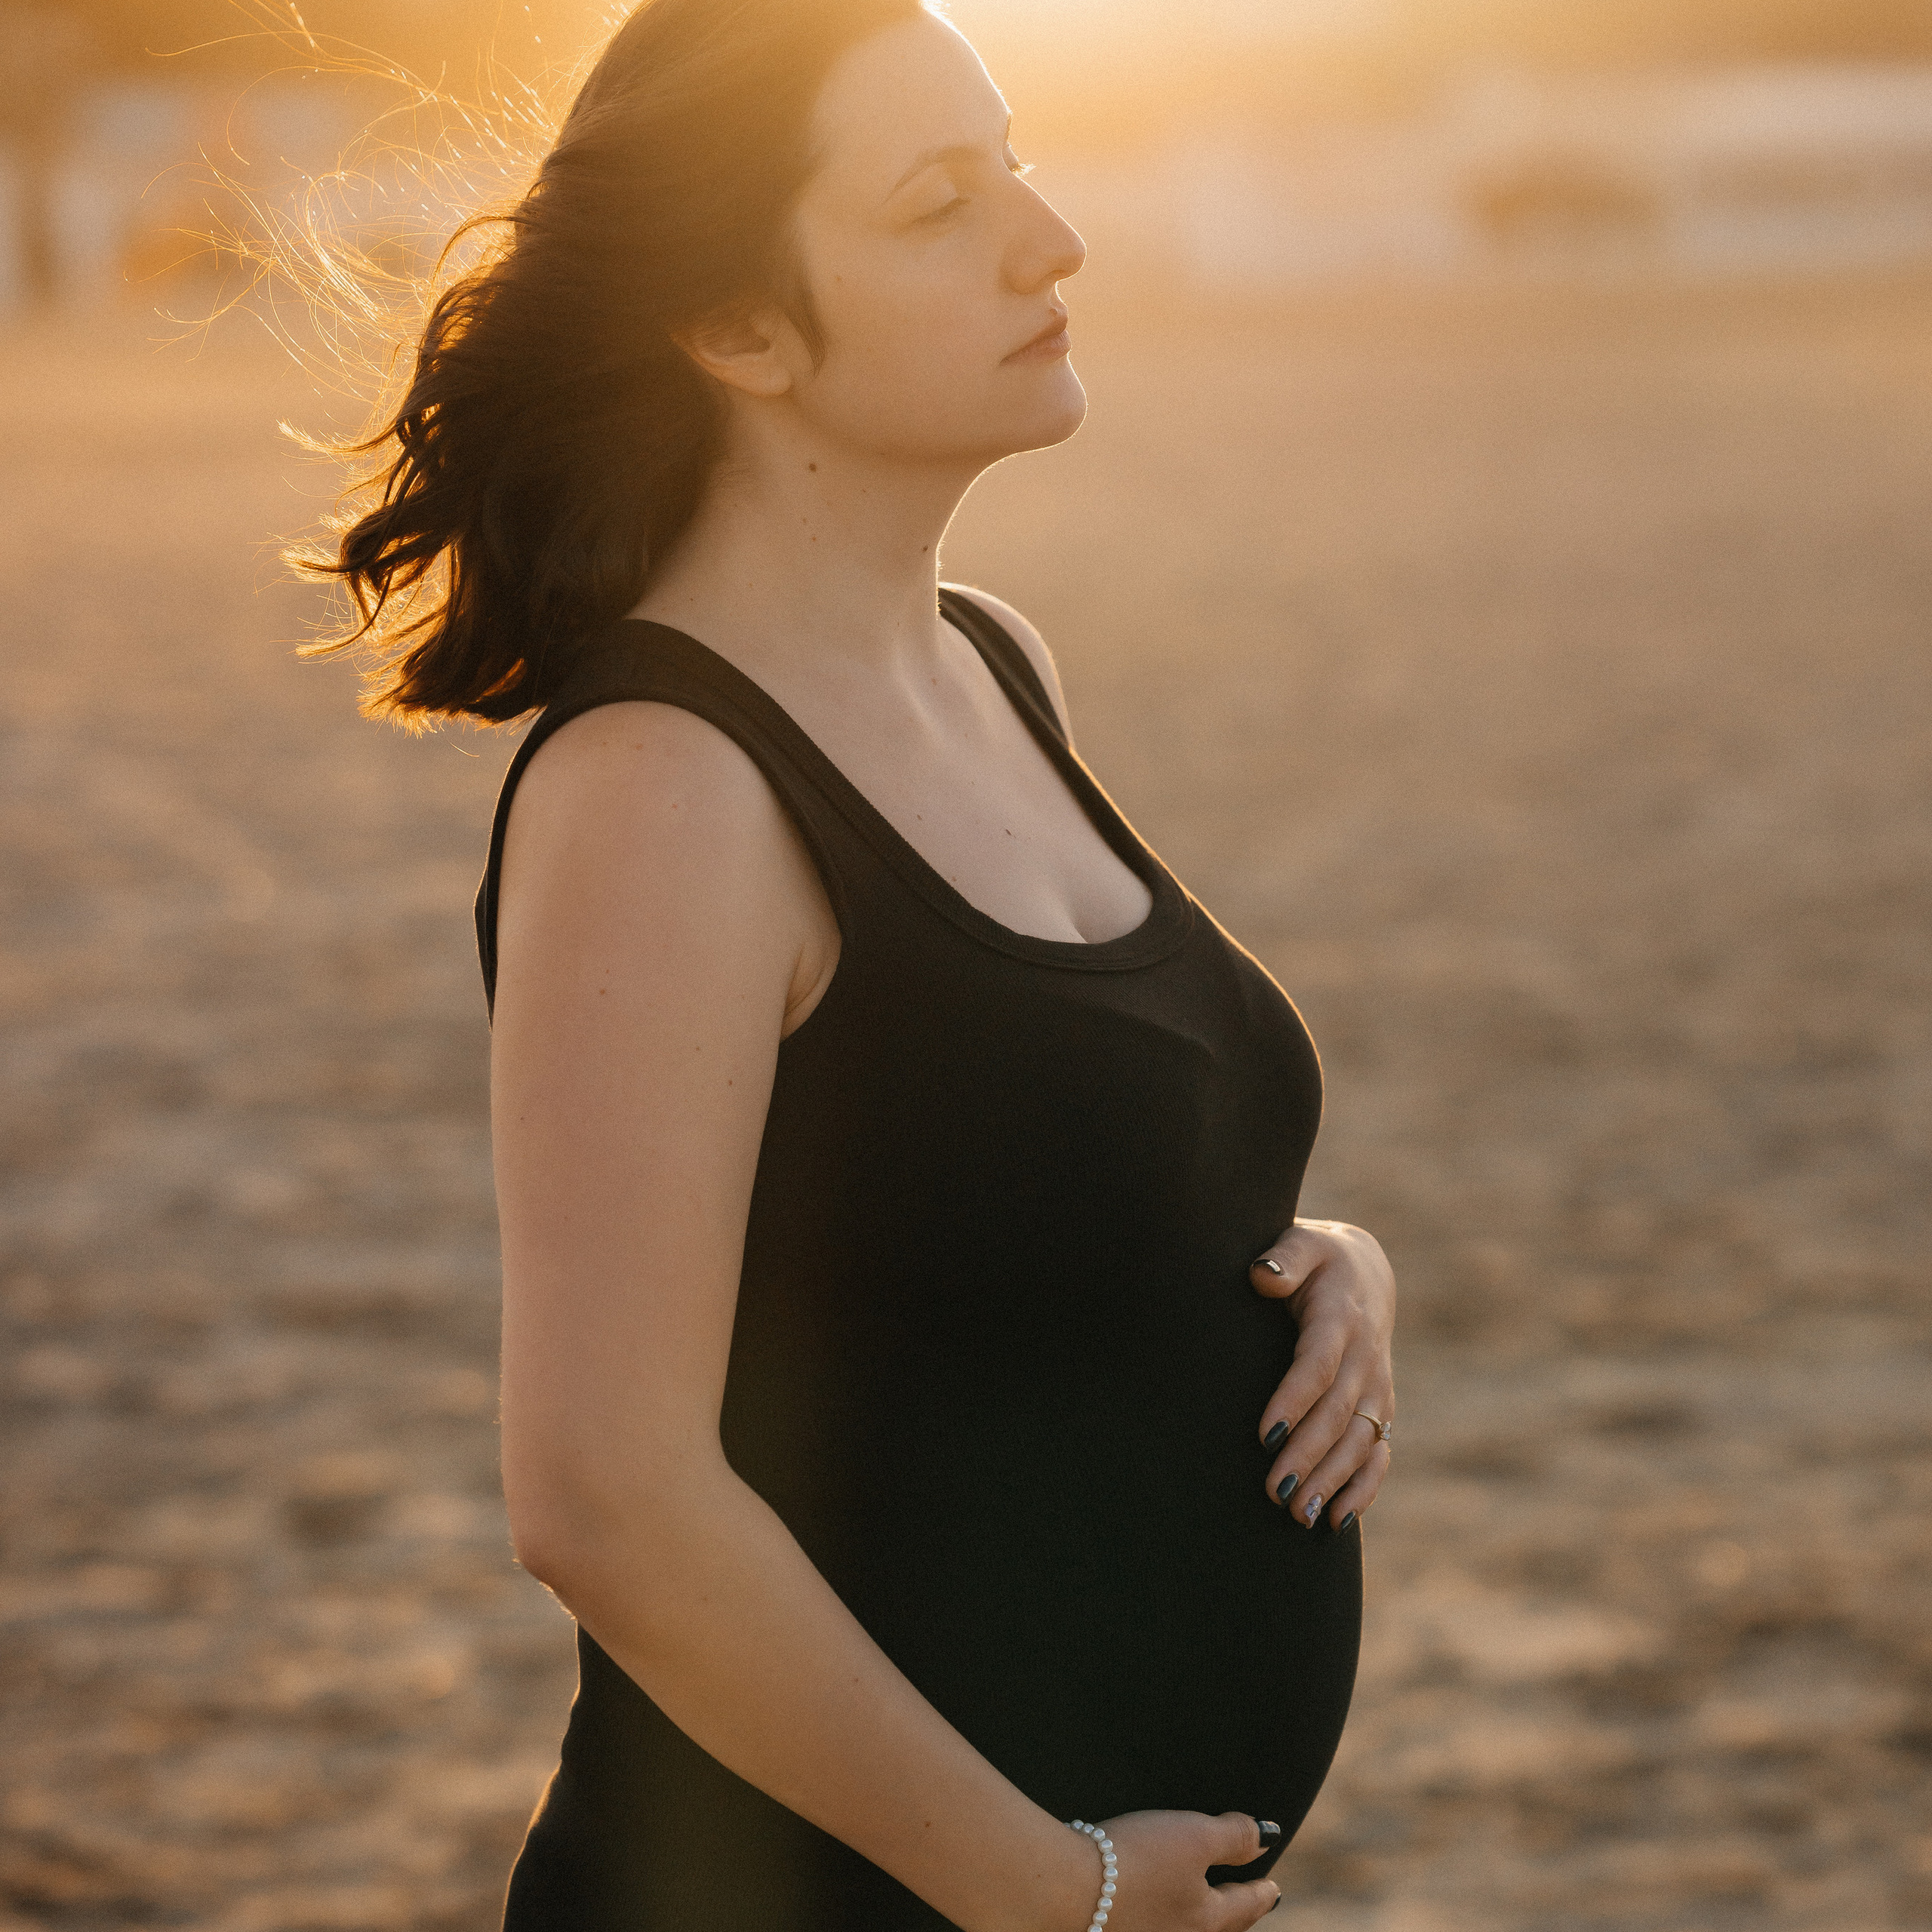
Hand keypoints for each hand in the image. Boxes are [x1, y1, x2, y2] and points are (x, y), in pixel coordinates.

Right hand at [1081, 1811, 1280, 1931]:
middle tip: (1251, 1903)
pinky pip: (1155, 1927)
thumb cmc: (1134, 1860)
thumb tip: (1267, 1839)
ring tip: (1208, 1909)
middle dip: (1236, 1915)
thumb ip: (1234, 1835)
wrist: (1064, 1890)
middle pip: (1219, 1928)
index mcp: (1206, 1921)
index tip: (1274, 1888)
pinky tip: (1156, 1909)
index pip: (1245, 1905)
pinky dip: (1167, 1918)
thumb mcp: (1193, 1836)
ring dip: (1203, 1919)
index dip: (1261, 1891)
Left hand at [1249, 1219, 1395, 1530]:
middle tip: (1275, 1492)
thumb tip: (1262, 1275)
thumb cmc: (1316, 1259)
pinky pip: (1378, 1455)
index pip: (1319, 1365)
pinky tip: (1337, 1522)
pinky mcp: (1380, 1409)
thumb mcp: (1302, 1243)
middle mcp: (1366, 1358)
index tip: (1265, 1435)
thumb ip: (1283, 1257)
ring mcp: (1377, 1388)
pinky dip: (1363, 1489)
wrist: (1363, 1273)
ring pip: (1359, 1442)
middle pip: (1338, 1415)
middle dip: (1309, 1456)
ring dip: (1332, 1481)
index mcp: (1342, 1318)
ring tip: (1298, 1516)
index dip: (1294, 1400)